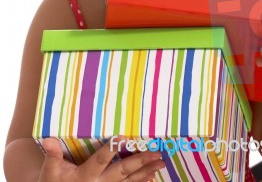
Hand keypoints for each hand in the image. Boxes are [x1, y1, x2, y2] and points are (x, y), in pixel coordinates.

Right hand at [38, 137, 164, 181]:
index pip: (99, 160)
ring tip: (160, 163)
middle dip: (140, 162)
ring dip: (146, 172)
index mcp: (85, 176)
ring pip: (129, 181)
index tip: (122, 137)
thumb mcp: (50, 171)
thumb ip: (53, 155)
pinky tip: (152, 176)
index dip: (110, 149)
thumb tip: (48, 139)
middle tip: (156, 152)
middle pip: (122, 171)